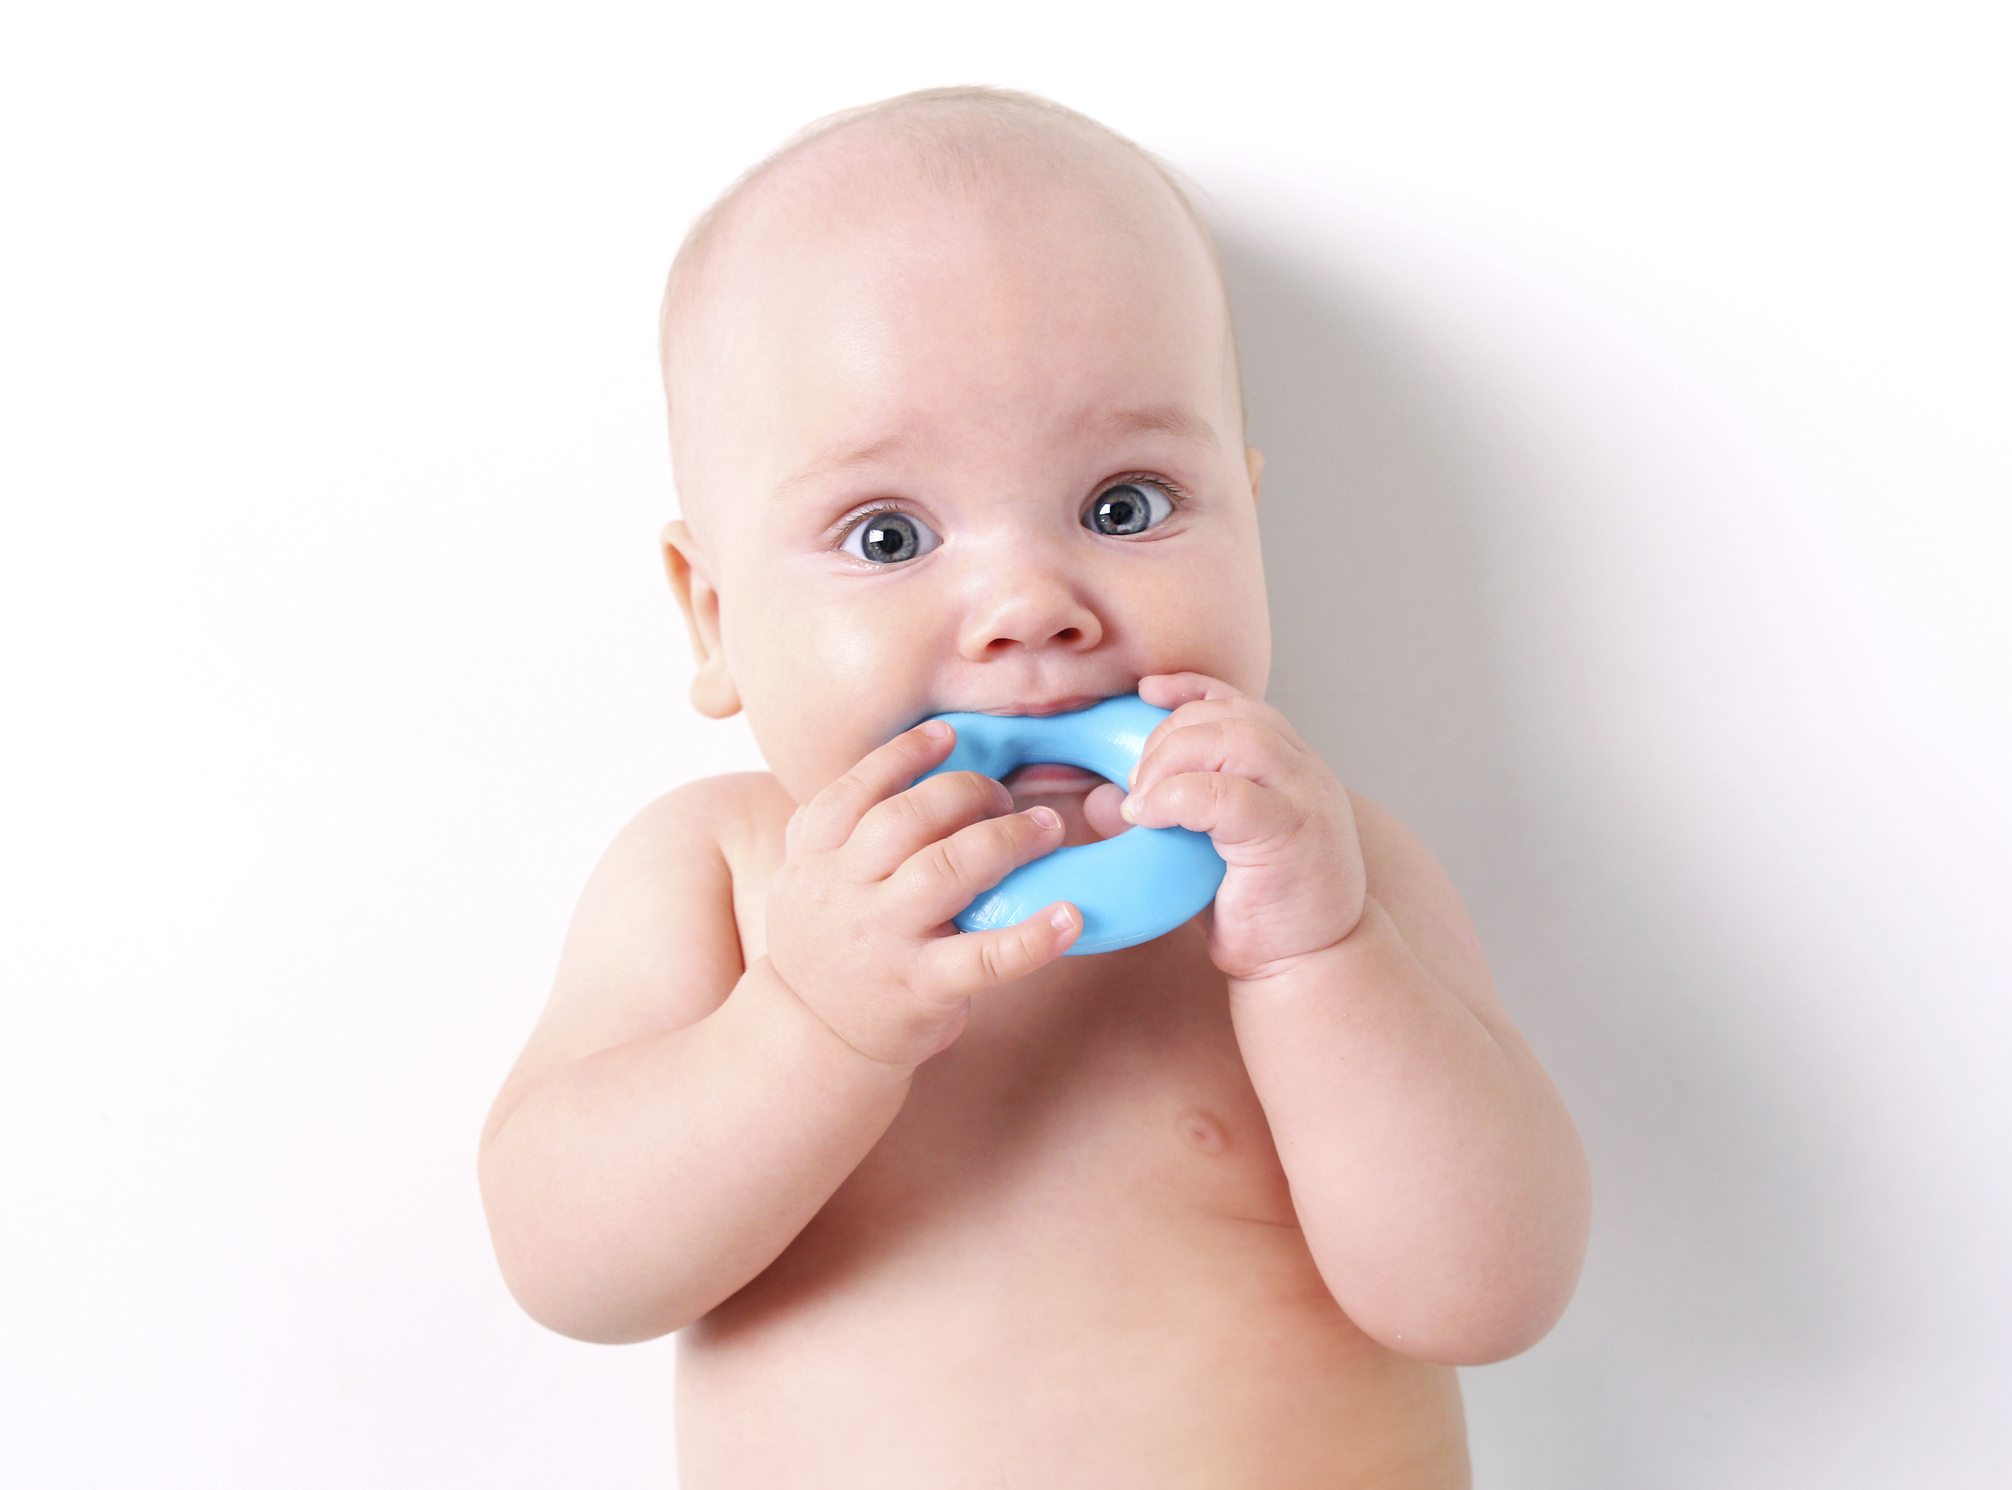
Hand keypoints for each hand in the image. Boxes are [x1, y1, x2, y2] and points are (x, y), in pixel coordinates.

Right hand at [764, 721, 1080, 1067]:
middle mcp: (846, 892)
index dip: (903, 756)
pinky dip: (1032, 937)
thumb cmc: (828, 943)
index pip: (853, 791)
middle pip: (906, 819)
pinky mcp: (923, 987)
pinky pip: (984, 958)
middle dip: (965, 793)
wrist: (812, 1039)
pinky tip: (1069, 917)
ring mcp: (886, 940)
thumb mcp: (806, 878)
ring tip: (1048, 828)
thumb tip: (897, 763)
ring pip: (945, 870)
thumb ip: (834, 827)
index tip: (947, 736)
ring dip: (1004, 840)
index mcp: (816, 859)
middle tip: (1004, 796)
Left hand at [1120, 674, 1365, 980]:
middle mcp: (1304, 772)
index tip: (1146, 694)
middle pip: (1233, 713)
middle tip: (1136, 780)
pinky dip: (1179, 796)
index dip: (1191, 688)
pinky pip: (1229, 795)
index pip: (1241, 702)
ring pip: (1237, 739)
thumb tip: (1101, 797)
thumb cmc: (1259, 910)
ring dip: (1174, 758)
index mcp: (1289, 766)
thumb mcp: (1204, 852)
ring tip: (1143, 798)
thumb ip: (1165, 817)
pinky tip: (1150, 816)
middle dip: (1170, 733)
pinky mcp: (1292, 835)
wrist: (1312, 965)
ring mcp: (1305, 799)